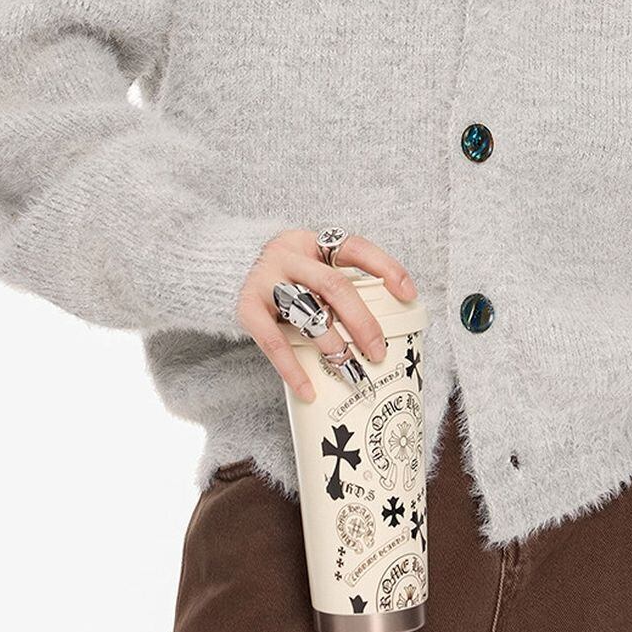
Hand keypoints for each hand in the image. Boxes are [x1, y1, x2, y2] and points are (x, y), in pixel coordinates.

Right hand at [236, 229, 418, 400]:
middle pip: (335, 285)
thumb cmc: (282, 274)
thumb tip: (382, 322)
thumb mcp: (309, 264)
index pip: (356, 247)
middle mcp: (289, 256)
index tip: (408, 293)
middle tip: (378, 352)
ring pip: (307, 312)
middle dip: (362, 321)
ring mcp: (265, 280)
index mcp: (312, 242)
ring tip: (351, 372)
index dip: (385, 267)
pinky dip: (293, 368)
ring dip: (333, 346)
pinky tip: (308, 389)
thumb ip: (336, 281)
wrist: (223, 265)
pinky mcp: (246, 307)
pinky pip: (274, 341)